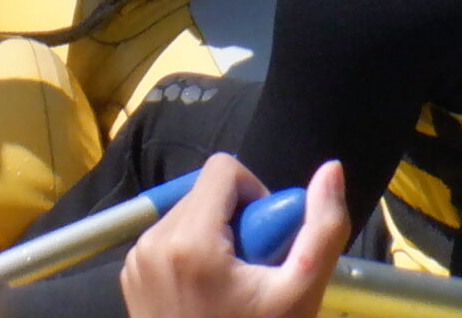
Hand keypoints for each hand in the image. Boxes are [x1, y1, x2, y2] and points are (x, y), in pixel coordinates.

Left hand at [121, 156, 347, 317]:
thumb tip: (331, 169)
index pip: (224, 169)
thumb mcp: (299, 294)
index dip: (256, 195)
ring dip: (216, 237)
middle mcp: (153, 240)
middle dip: (237, 221)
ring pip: (187, 214)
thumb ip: (321, 230)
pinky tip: (209, 292)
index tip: (267, 240)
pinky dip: (192, 254)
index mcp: (189, 239)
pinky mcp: (130, 276)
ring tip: (232, 286)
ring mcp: (136, 260)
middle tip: (254, 269)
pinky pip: (168, 239)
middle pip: (205, 193)